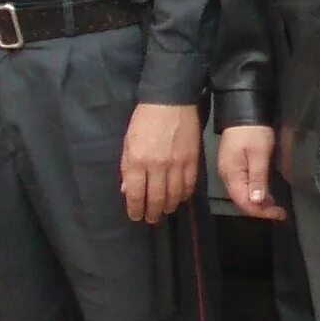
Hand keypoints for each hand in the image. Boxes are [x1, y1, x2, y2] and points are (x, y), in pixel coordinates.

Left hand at [120, 101, 202, 225]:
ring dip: (169, 206)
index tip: (136, 216)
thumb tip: (127, 190)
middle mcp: (156, 166)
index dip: (135, 210)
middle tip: (151, 219)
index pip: (136, 195)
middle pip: (156, 199)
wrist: (170, 101)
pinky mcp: (192, 160)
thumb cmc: (144, 120)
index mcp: (137, 161)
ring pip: (174, 195)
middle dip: (152, 213)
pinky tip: (180, 198)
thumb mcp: (128, 142)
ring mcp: (176, 164)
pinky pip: (189, 185)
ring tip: (165, 210)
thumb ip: (127, 167)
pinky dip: (184, 195)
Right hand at [217, 125, 284, 219]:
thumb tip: (257, 201)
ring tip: (275, 206)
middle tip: (280, 212)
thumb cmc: (253, 131)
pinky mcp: (235, 165)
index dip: (261, 212)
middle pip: (242, 200)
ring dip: (259, 202)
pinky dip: (256, 192)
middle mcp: (228, 176)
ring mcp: (230, 170)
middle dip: (261, 209)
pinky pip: (244, 185)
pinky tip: (266, 193)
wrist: (244, 109)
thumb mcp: (259, 154)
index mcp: (231, 175)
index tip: (278, 214)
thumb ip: (257, 178)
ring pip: (243, 194)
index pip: (244, 202)